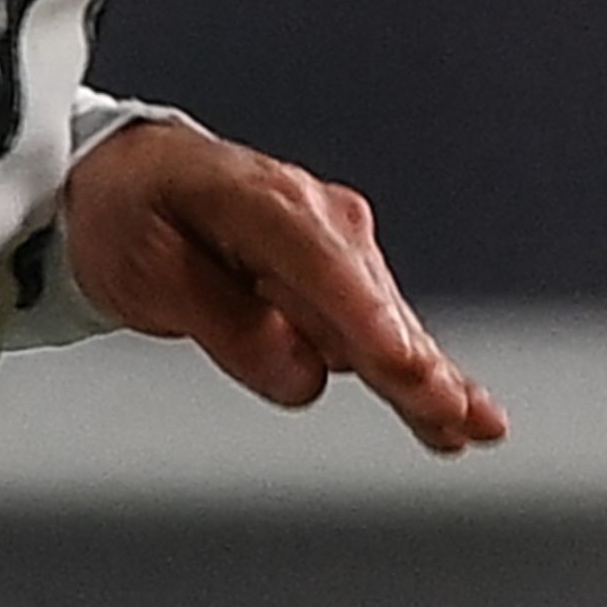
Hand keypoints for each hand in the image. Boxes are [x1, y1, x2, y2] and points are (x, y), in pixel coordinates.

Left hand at [61, 118, 508, 458]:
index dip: (367, 322)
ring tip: (475, 426)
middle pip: (372, 304)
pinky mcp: (343, 281)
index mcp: (264, 201)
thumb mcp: (146, 268)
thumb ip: (223, 319)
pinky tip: (463, 418)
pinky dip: (420, 375)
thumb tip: (299, 370)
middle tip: (450, 411)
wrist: (130, 180)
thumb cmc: (132, 215)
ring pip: (388, 327)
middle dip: (412, 361)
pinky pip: (383, 335)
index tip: (402, 367)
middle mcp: (319, 219)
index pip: (324, 268)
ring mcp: (339, 249)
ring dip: (430, 377)